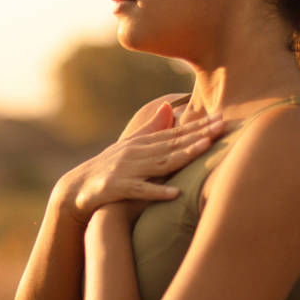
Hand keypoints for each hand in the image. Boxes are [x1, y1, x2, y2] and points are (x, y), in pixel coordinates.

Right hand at [58, 101, 223, 225]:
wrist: (76, 188)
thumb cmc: (108, 167)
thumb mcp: (130, 146)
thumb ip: (151, 127)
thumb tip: (169, 106)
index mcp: (142, 143)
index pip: (176, 133)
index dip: (199, 126)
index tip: (221, 118)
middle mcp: (137, 153)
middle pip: (173, 144)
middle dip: (199, 134)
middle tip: (222, 126)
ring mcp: (128, 170)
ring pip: (161, 162)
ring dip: (184, 155)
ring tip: (205, 148)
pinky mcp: (118, 188)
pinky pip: (140, 190)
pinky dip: (157, 191)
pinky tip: (175, 193)